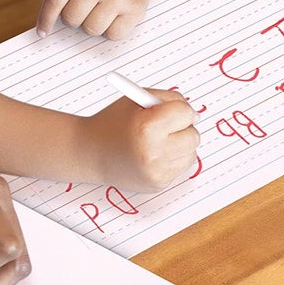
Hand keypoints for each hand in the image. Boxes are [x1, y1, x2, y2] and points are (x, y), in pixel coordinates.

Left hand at [36, 0, 156, 39]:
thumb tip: (42, 6)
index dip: (46, 18)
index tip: (42, 32)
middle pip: (72, 18)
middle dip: (74, 18)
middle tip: (85, 8)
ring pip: (91, 29)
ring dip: (93, 25)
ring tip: (101, 10)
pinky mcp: (135, 9)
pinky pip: (112, 34)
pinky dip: (111, 30)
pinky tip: (115, 15)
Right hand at [82, 91, 198, 190]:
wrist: (89, 153)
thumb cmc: (113, 123)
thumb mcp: (137, 100)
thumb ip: (168, 101)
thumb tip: (194, 115)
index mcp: (147, 127)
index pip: (185, 113)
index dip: (179, 109)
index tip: (171, 110)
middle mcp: (153, 153)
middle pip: (193, 136)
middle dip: (183, 128)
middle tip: (167, 126)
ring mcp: (156, 172)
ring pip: (190, 154)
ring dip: (180, 145)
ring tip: (157, 142)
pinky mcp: (157, 184)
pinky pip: (180, 167)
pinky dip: (172, 159)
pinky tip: (152, 155)